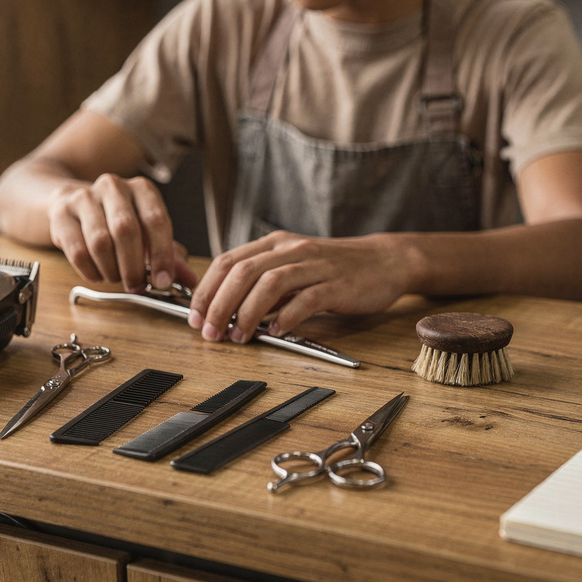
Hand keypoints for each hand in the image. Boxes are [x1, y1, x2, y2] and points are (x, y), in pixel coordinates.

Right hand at [46, 174, 195, 289]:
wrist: (72, 204)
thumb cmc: (117, 221)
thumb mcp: (147, 234)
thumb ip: (169, 255)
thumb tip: (190, 280)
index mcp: (142, 190)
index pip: (156, 221)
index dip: (161, 255)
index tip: (162, 282)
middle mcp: (114, 187)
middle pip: (126, 230)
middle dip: (133, 267)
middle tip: (136, 286)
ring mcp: (85, 197)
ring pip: (100, 242)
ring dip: (111, 270)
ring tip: (116, 278)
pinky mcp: (62, 213)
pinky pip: (77, 250)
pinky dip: (90, 270)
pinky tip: (98, 274)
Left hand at [187, 232, 412, 342]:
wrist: (385, 261)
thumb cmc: (335, 269)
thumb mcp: (294, 267)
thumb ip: (264, 283)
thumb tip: (226, 308)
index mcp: (275, 244)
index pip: (228, 261)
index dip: (206, 289)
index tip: (195, 316)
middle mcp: (291, 250)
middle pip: (242, 272)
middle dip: (219, 305)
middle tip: (209, 332)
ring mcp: (315, 266)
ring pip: (269, 284)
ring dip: (246, 313)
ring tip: (238, 336)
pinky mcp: (337, 285)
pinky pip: (305, 300)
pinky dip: (286, 318)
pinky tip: (277, 333)